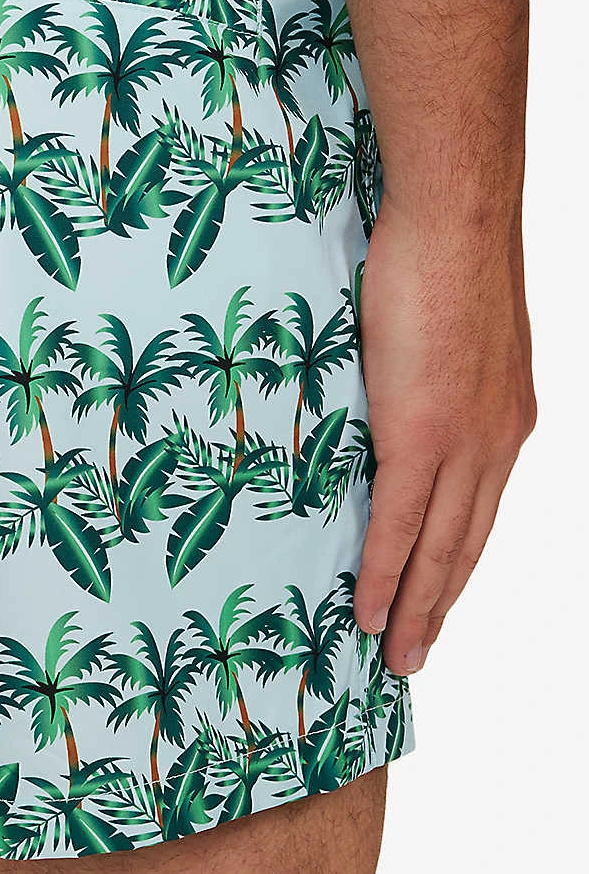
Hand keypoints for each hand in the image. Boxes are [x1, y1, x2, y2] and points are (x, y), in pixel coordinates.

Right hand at [354, 194, 536, 673]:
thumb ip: (433, 380)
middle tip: (415, 649)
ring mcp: (465, 443)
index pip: (482, 510)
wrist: (456, 221)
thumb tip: (400, 398)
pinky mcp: (424, 434)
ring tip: (394, 651)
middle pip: (468, 544)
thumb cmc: (445, 258)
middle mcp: (497, 443)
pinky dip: (383, 573)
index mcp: (506, 420)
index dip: (458, 561)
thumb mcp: (452, 334)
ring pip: (440, 549)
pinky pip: (401, 522)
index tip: (439, 596)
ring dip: (415, 607)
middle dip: (440, 603)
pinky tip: (367, 608)